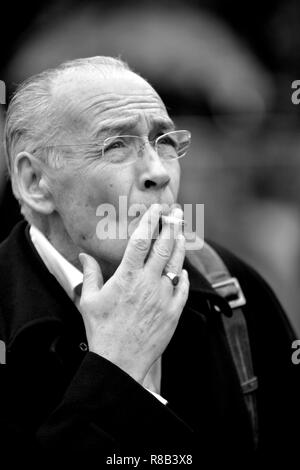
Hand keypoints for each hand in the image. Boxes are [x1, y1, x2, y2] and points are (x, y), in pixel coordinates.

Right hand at [78, 204, 188, 383]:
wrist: (121, 361)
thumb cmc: (102, 331)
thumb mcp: (90, 301)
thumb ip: (90, 274)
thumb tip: (84, 256)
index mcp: (127, 276)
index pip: (142, 240)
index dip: (151, 221)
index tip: (156, 208)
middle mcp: (148, 283)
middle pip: (164, 246)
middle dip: (172, 225)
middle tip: (177, 212)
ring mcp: (164, 297)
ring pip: (177, 264)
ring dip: (180, 245)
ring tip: (182, 232)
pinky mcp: (174, 312)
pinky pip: (183, 288)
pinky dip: (183, 276)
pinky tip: (182, 269)